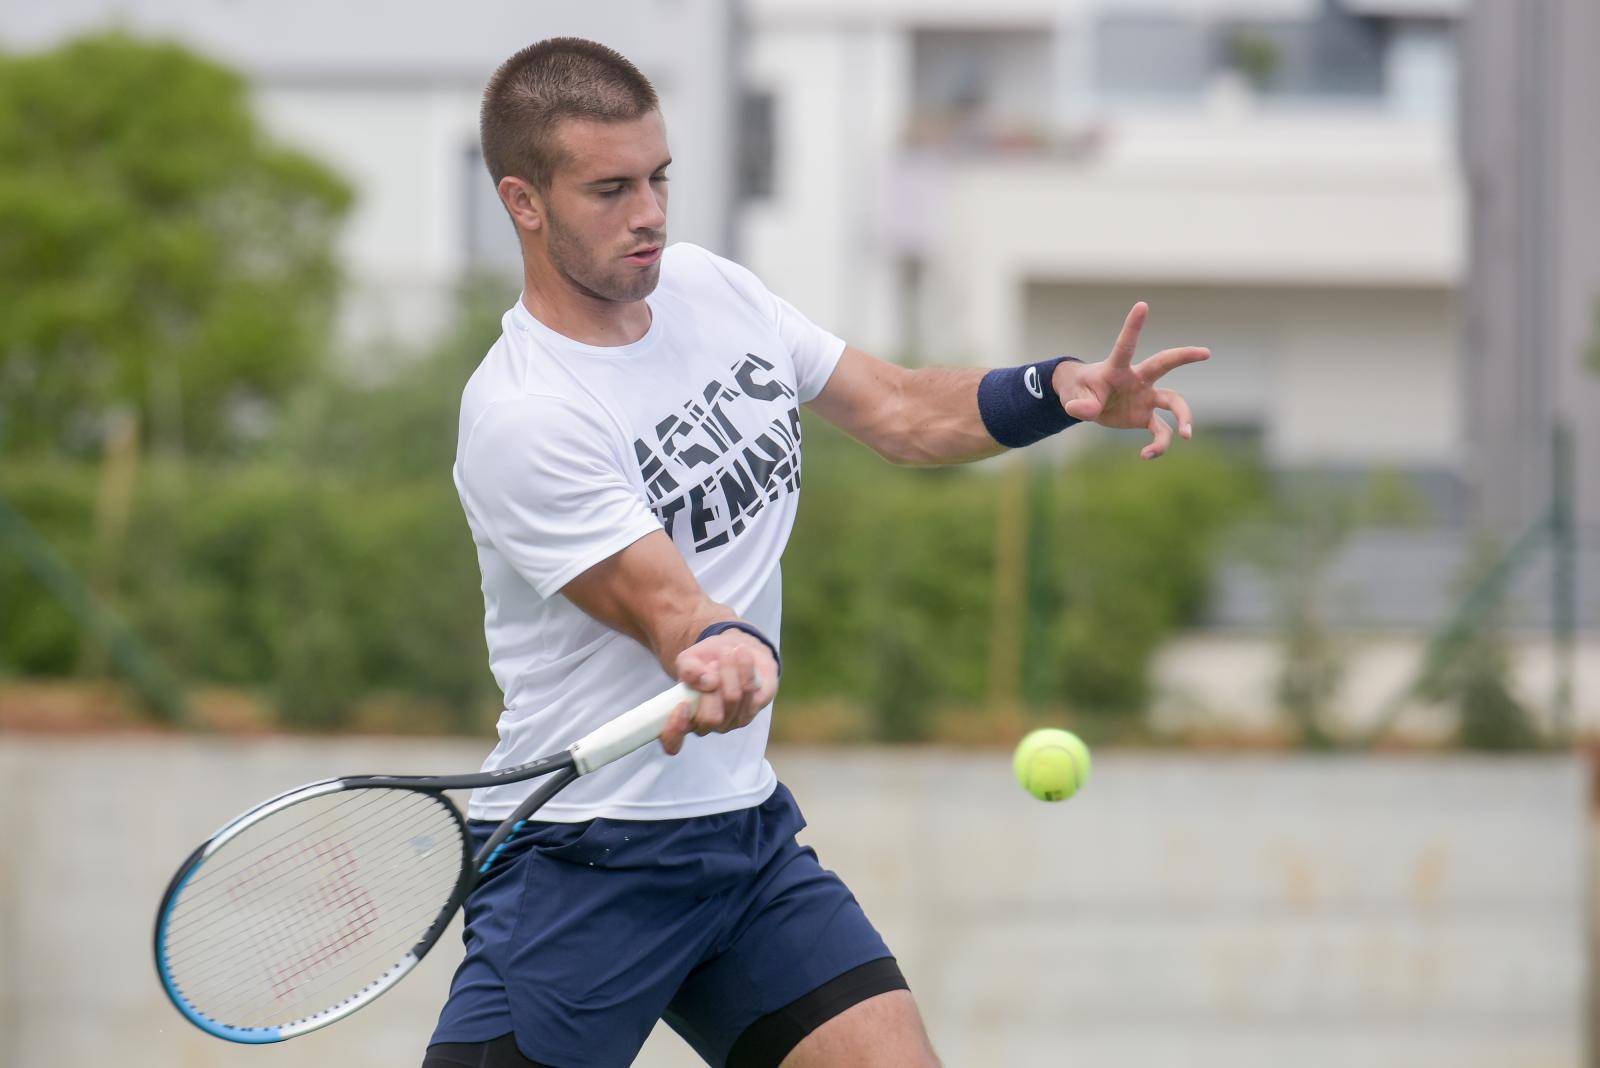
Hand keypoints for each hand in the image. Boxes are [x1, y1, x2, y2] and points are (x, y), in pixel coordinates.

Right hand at [659, 631, 779, 754]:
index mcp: (683, 718)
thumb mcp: (689, 659)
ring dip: (729, 669)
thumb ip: (688, 670)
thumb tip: (705, 681)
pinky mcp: (751, 710)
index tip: (682, 705)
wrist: (734, 651)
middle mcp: (706, 725)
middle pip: (710, 718)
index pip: (672, 742)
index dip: (675, 730)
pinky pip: (749, 689)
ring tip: (727, 652)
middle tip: (713, 663)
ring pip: (732, 699)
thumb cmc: (705, 661)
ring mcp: (730, 721)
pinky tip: (741, 654)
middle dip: (712, 684)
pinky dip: (745, 667)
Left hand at [1053, 302, 1209, 459]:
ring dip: (1183, 417)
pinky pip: (1160, 431)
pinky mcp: (1145, 416)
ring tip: (1186, 435)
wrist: (1085, 402)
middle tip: (1205, 352)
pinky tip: (1146, 456)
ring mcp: (1145, 397)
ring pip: (1174, 402)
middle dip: (1184, 357)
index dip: (1133, 327)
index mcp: (1117, 369)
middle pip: (1165, 364)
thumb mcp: (1074, 398)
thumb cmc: (1079, 391)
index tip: (1142, 305)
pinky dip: (1157, 445)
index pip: (1126, 345)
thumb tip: (1085, 410)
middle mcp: (1138, 379)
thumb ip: (1080, 404)